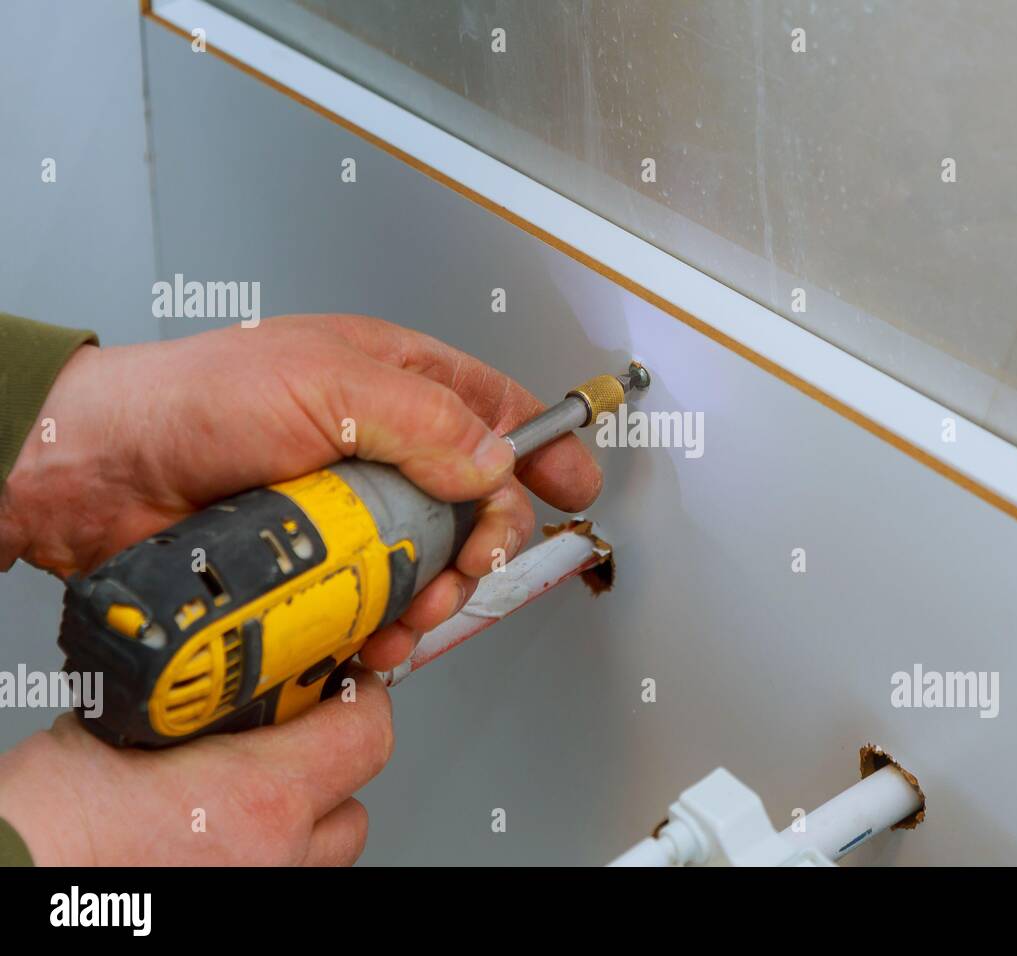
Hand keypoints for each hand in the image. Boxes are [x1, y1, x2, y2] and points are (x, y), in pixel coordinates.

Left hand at [0, 313, 602, 667]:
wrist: (101, 472)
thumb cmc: (193, 398)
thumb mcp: (326, 381)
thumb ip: (426, 419)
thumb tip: (495, 461)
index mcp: (390, 381)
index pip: (493, 407)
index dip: (543, 443)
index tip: (575, 482)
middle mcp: (378, 448)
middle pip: (474, 500)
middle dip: (486, 539)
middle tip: (474, 562)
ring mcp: (348, 511)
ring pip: (430, 562)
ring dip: (437, 594)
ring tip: (416, 608)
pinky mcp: (318, 567)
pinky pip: (377, 604)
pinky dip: (387, 628)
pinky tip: (377, 636)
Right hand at [0, 669, 393, 864]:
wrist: (8, 880)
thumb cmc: (47, 822)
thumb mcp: (129, 723)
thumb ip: (196, 705)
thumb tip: (218, 683)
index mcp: (261, 796)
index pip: (367, 734)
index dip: (362, 700)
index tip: (344, 681)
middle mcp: (274, 856)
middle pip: (353, 806)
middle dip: (330, 768)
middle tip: (289, 740)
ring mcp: (260, 896)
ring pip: (319, 854)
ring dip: (300, 819)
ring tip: (245, 795)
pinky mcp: (237, 920)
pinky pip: (280, 879)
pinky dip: (265, 855)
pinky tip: (216, 836)